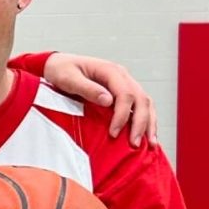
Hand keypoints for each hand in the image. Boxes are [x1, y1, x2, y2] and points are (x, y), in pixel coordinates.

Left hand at [42, 53, 157, 147]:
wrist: (58, 64)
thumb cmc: (61, 70)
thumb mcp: (68, 78)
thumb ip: (87, 88)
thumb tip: (108, 101)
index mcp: (110, 71)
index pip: (125, 94)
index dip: (122, 115)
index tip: (113, 133)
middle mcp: (122, 76)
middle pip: (141, 99)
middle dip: (141, 123)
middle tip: (135, 144)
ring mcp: (124, 84)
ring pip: (145, 103)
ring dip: (149, 123)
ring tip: (150, 144)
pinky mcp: (122, 93)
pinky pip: (139, 106)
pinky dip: (146, 120)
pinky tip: (146, 136)